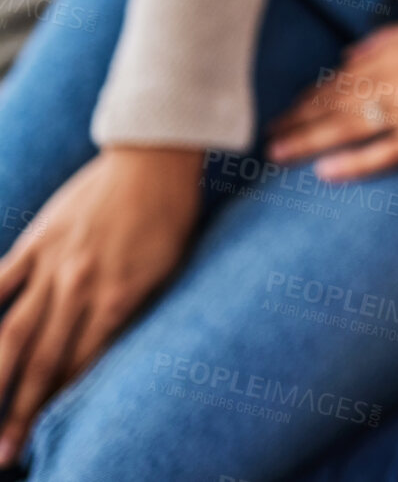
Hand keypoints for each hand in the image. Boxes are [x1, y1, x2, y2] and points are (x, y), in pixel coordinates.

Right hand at [0, 147, 203, 464]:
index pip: (82, 366)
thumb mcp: (169, 269)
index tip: (45, 439)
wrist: (154, 156)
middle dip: (21, 412)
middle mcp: (81, 287)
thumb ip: (135, 310)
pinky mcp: (36, 241)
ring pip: (11, 333)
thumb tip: (110, 352)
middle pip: (42, 362)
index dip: (61, 405)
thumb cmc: (172, 214)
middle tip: (6, 455)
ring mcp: (53, 265)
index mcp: (120, 297)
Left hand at [266, 0, 397, 181]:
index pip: (336, 80)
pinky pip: (386, 153)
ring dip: (308, 142)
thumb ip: (388, 41)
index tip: (283, 112)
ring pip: (348, 128)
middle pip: (332, 105)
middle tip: (265, 139)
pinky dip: (354, 163)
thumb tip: (350, 55)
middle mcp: (395, 81)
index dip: (306, 98)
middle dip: (295, 122)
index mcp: (393, 53)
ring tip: (277, 155)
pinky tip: (326, 172)